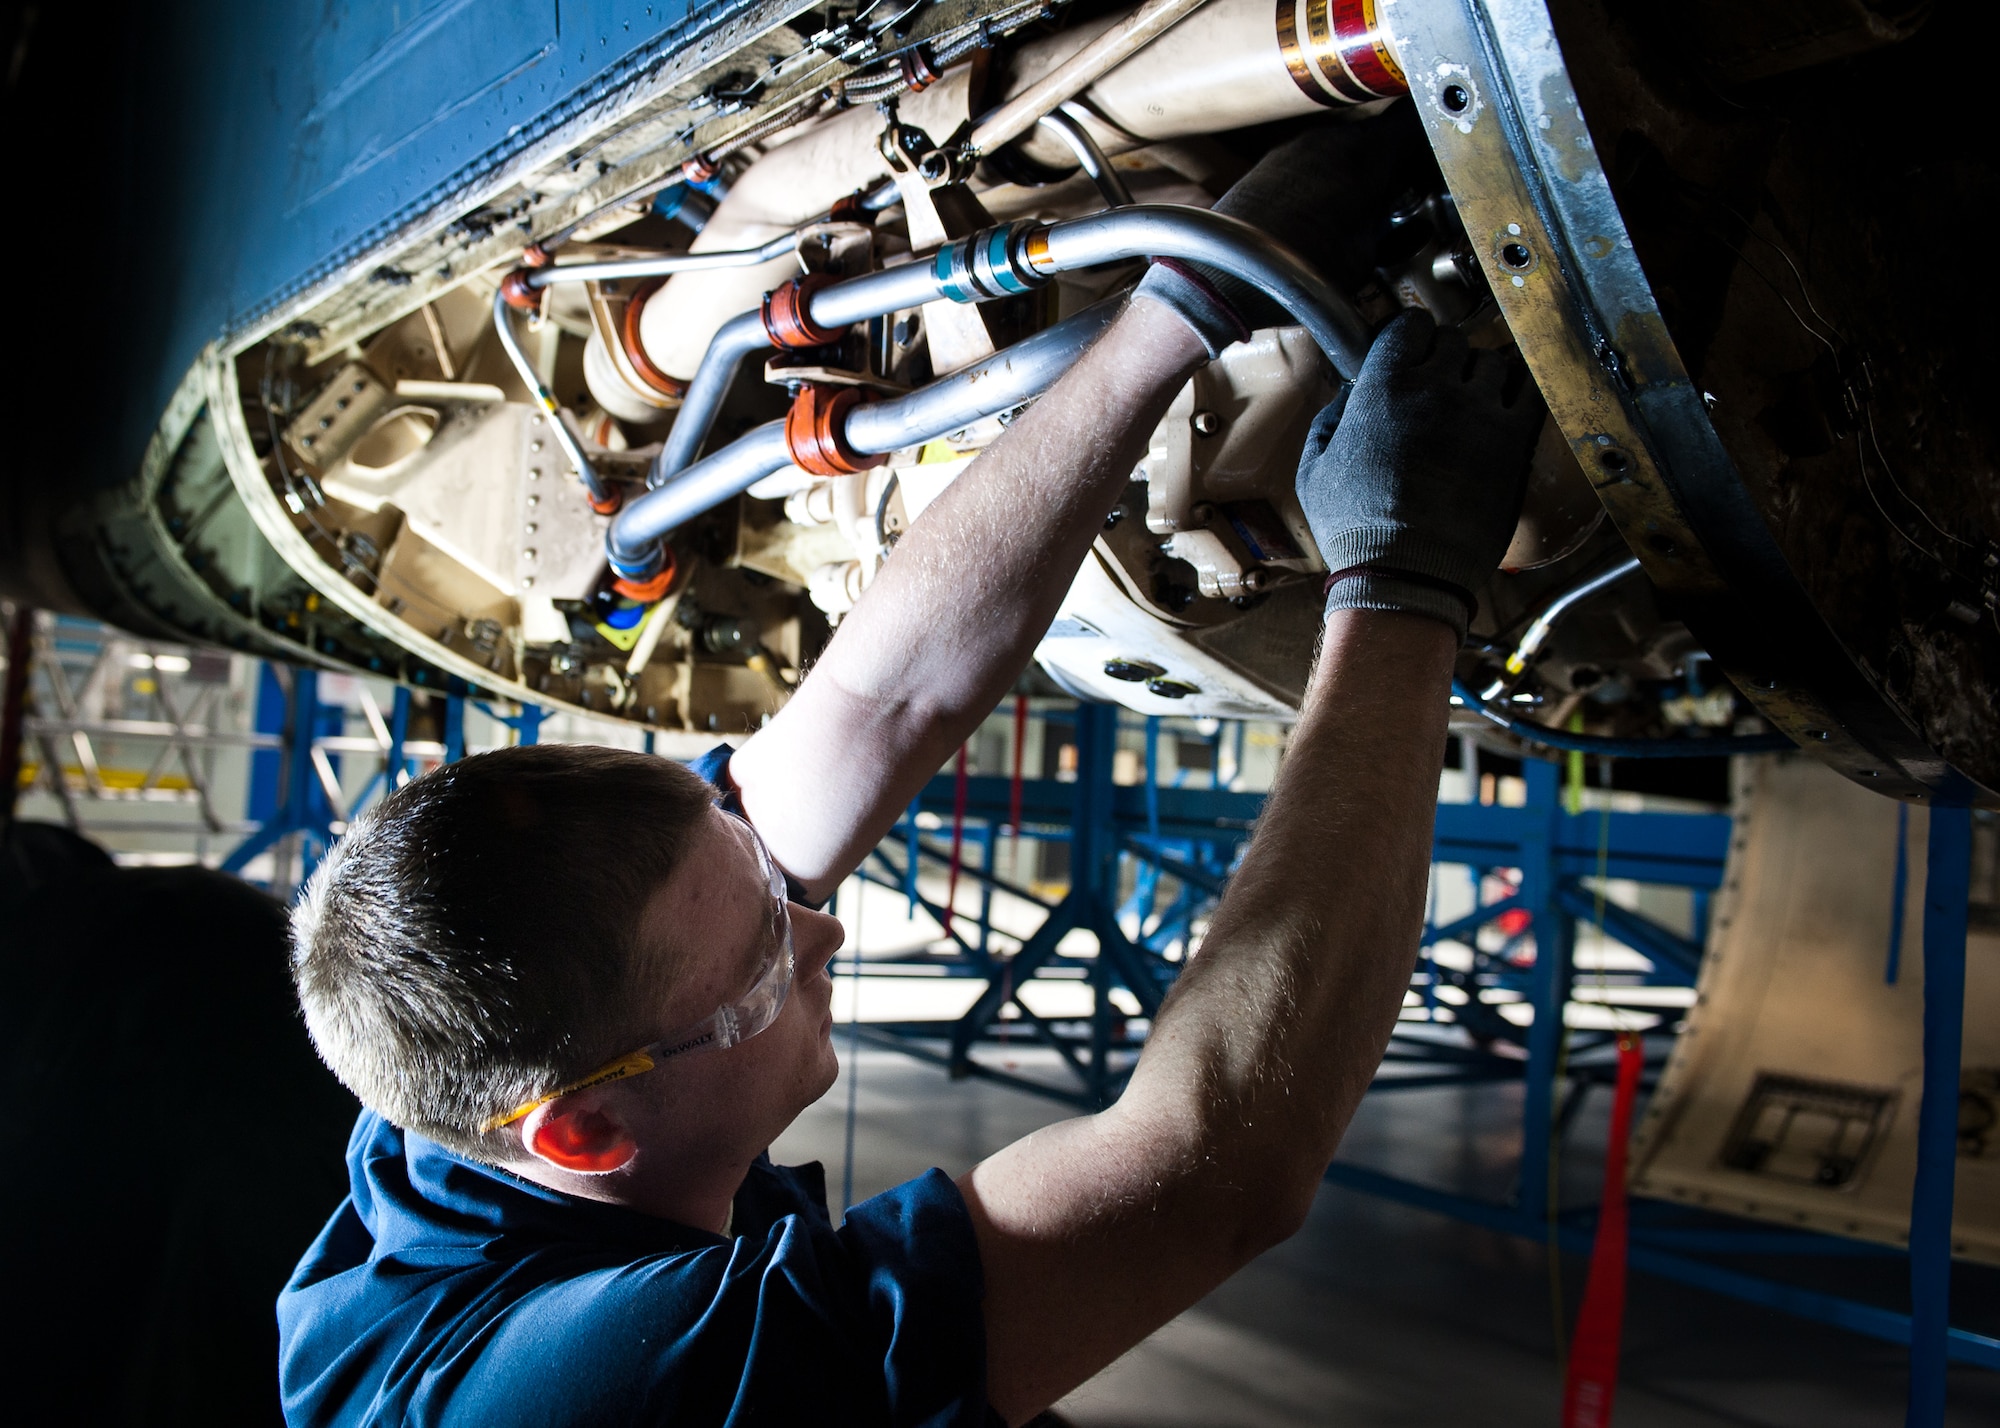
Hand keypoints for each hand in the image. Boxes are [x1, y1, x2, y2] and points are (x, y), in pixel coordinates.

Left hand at [1130, 108, 1428, 356]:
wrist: (1223, 276)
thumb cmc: (1295, 273)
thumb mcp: (1365, 256)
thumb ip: (1393, 229)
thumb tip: (1407, 224)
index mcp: (1367, 153)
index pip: (1416, 125)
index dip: (1432, 146)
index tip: (1439, 168)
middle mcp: (1331, 138)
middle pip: (1380, 137)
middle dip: (1396, 165)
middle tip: (1407, 200)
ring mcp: (1297, 148)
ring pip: (1346, 151)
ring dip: (1360, 175)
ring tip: (1364, 216)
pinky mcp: (1271, 164)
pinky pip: (1315, 165)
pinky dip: (1329, 183)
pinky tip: (1326, 219)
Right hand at [1298, 309, 1543, 638]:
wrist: (1407, 574)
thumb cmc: (1356, 530)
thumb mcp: (1313, 473)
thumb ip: (1328, 423)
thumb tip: (1347, 396)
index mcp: (1384, 387)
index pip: (1410, 326)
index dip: (1410, 337)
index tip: (1410, 353)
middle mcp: (1435, 388)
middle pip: (1454, 340)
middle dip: (1445, 356)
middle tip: (1440, 382)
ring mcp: (1480, 411)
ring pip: (1492, 361)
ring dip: (1482, 374)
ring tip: (1473, 399)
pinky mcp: (1514, 440)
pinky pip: (1529, 390)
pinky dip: (1519, 390)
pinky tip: (1507, 406)